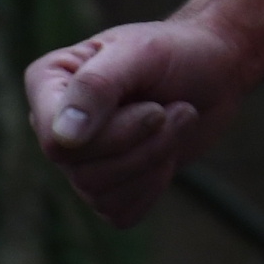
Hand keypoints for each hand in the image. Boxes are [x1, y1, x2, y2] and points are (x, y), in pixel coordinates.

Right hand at [24, 0, 263, 227]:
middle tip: (170, 110)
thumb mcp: (142, 53)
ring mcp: (79, 159)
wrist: (215, 71)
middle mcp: (54, 124)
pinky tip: (166, 150)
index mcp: (48, 83)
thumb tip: (62, 139)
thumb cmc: (177, 51)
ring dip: (153, 159)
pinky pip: (119, 212)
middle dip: (141, 144)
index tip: (154, 109)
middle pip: (81, 170)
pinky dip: (153, 185)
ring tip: (175, 120)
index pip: (55, 140)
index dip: (108, 136)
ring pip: (100, 194)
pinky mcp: (107, 186)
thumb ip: (97, 87)